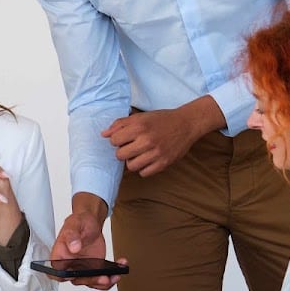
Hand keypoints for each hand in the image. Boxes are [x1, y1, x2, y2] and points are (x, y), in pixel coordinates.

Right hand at [50, 198, 123, 290]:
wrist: (91, 222)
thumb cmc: (79, 222)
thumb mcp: (74, 225)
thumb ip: (72, 236)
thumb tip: (73, 248)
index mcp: (59, 256)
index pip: (57, 273)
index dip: (64, 278)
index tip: (76, 276)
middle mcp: (70, 265)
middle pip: (78, 280)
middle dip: (92, 281)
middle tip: (104, 277)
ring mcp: (82, 269)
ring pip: (91, 282)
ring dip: (104, 282)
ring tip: (115, 275)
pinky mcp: (94, 269)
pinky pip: (101, 278)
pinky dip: (112, 276)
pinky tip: (120, 268)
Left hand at [101, 97, 223, 176]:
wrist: (186, 124)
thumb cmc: (161, 120)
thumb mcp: (140, 117)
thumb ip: (120, 124)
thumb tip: (104, 134)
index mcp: (139, 126)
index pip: (114, 140)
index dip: (116, 140)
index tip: (123, 138)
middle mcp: (147, 140)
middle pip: (120, 155)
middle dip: (122, 151)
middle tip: (131, 147)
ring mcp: (156, 153)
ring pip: (131, 166)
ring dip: (132, 161)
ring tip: (139, 154)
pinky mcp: (164, 163)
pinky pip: (144, 173)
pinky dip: (143, 168)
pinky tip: (147, 160)